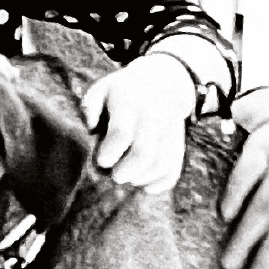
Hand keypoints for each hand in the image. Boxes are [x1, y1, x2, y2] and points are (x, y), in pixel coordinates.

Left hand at [80, 51, 196, 191]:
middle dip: (126, 171)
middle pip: (143, 152)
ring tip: (130, 178)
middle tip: (115, 176)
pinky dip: (162, 182)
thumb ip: (90, 107)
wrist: (163, 82)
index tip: (102, 161)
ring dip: (143, 178)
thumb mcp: (102, 89)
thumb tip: (91, 129)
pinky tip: (147, 187)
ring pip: (161, 163)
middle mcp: (152, 117)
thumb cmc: (121, 92)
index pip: (121, 133)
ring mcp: (168, 131)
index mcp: (128, 103)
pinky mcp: (178, 143)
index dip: (110, 152)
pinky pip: (174, 167)